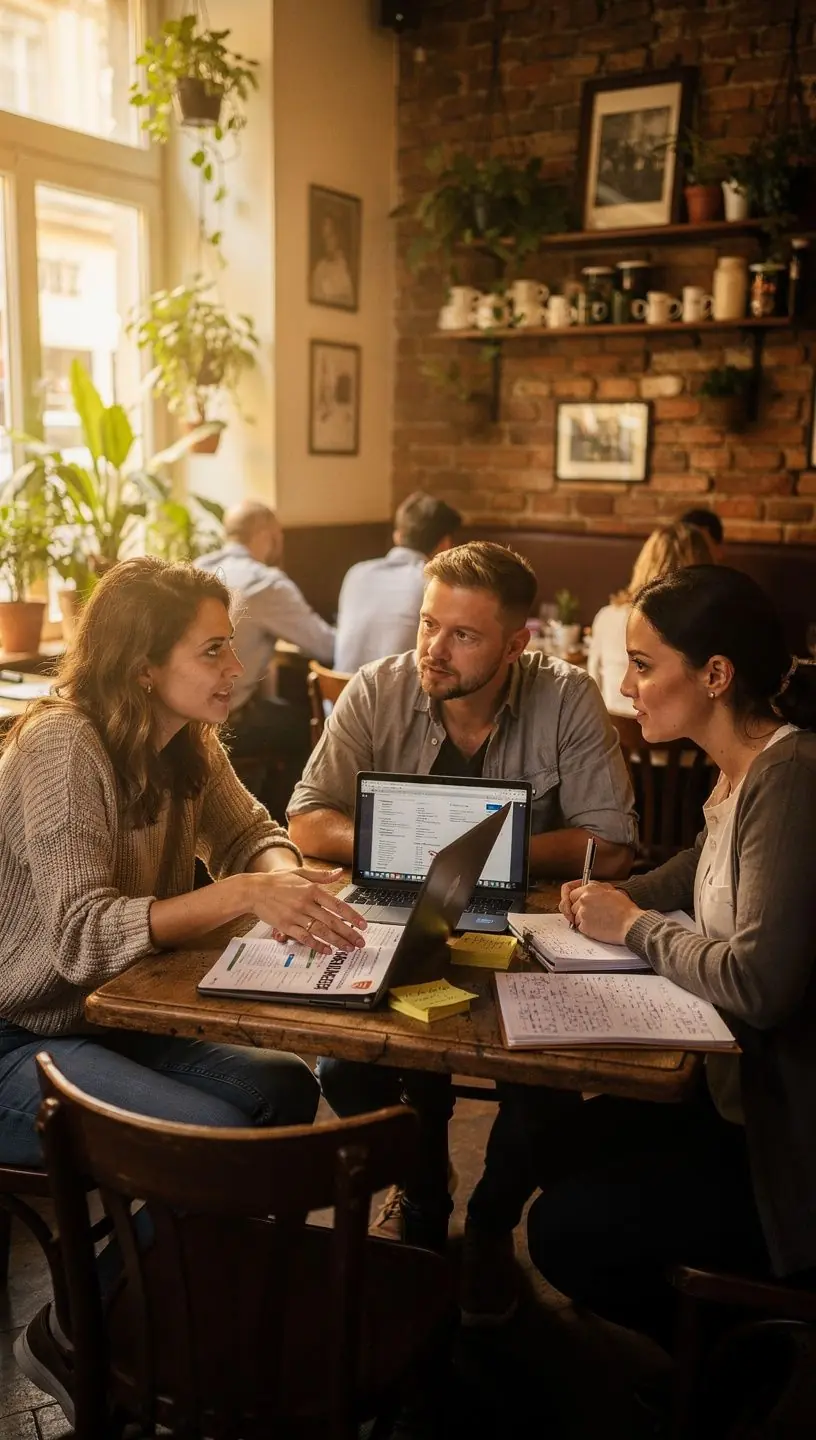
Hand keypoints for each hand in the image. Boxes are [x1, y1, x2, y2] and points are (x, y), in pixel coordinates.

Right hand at [244, 867, 366, 954]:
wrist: (254, 890)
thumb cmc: (277, 881)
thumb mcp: (300, 873)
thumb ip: (322, 876)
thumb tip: (339, 873)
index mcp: (312, 890)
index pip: (337, 904)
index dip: (352, 916)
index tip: (363, 924)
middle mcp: (306, 903)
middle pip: (332, 920)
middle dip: (349, 933)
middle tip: (360, 942)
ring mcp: (296, 915)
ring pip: (321, 931)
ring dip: (337, 941)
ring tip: (348, 948)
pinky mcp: (286, 926)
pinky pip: (304, 937)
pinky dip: (316, 945)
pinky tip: (326, 950)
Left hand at [559, 881, 642, 945]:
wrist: (630, 924)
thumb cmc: (625, 909)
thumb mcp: (611, 890)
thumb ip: (595, 888)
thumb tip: (587, 889)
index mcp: (589, 888)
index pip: (571, 892)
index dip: (574, 899)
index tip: (574, 903)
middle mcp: (583, 899)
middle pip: (571, 905)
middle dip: (578, 910)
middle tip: (590, 914)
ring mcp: (582, 912)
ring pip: (575, 917)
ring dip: (583, 919)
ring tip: (598, 920)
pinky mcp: (584, 926)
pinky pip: (579, 927)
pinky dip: (586, 928)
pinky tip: (598, 926)